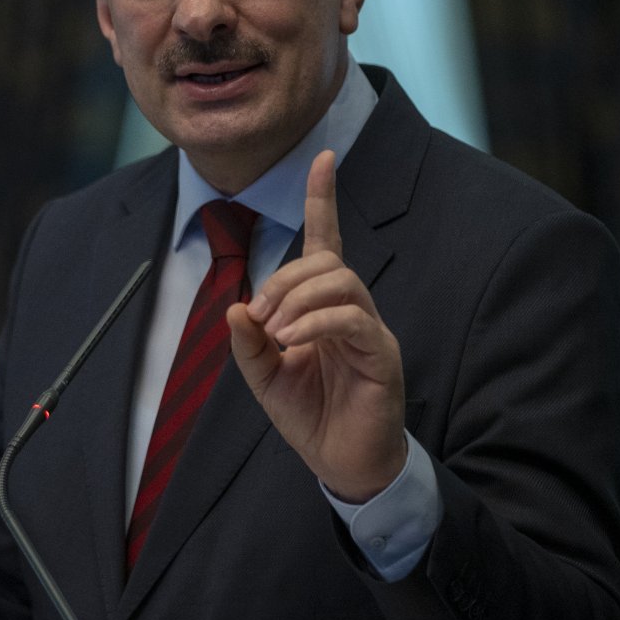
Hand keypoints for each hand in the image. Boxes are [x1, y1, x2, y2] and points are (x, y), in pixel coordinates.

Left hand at [225, 150, 406, 502]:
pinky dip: (316, 324)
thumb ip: (248, 343)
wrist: (342, 463)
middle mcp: (352, 309)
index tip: (323, 157)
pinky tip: (294, 343)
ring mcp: (370, 330)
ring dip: (298, 299)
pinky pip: (352, 319)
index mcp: (323, 306)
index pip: (327, 240)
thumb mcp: (264, 377)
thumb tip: (236, 307)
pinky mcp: (382, 355)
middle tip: (262, 318)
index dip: (323, 198)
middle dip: (285, 280)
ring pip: (342, 281)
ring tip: (278, 333)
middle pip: (326, 261)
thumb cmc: (309, 415)